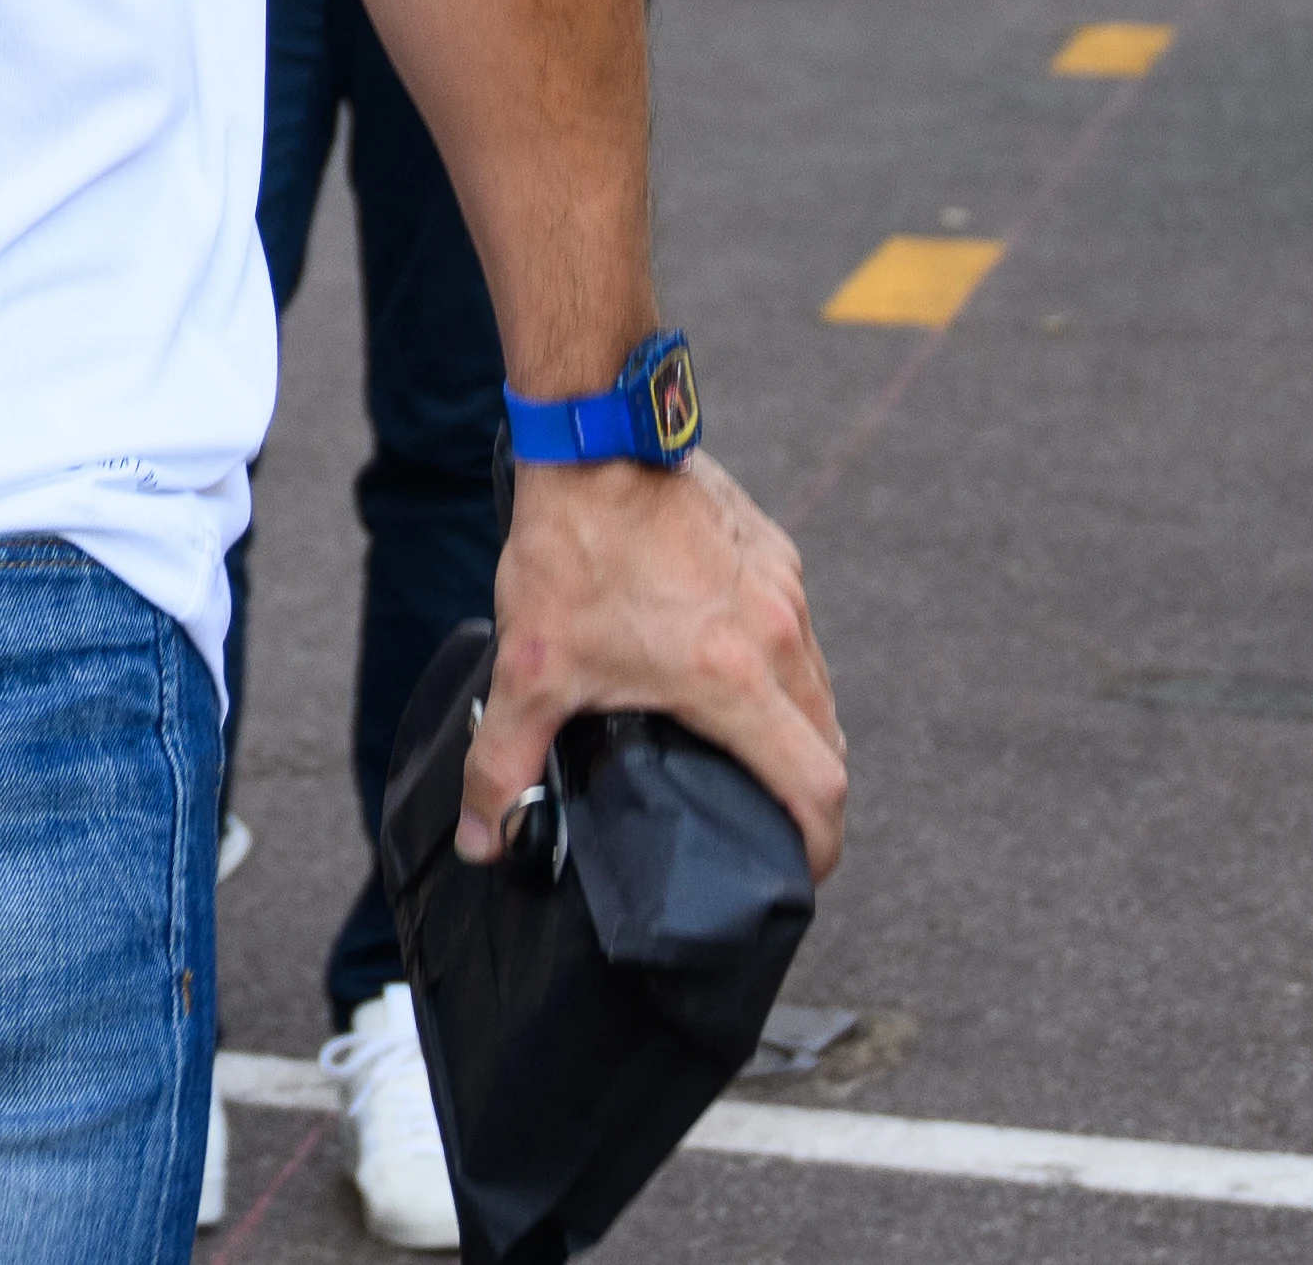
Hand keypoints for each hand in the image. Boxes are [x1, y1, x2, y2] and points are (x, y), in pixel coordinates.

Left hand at [464, 454, 843, 879]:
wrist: (594, 439)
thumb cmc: (570, 550)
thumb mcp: (529, 667)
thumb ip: (504, 762)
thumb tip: (486, 838)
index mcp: (734, 679)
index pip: (816, 786)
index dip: (819, 844)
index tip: (800, 872)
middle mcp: (777, 636)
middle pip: (827, 742)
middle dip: (808, 794)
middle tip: (769, 822)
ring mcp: (783, 590)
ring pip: (817, 685)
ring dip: (796, 728)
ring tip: (750, 754)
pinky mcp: (773, 553)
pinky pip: (796, 629)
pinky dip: (779, 666)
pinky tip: (729, 668)